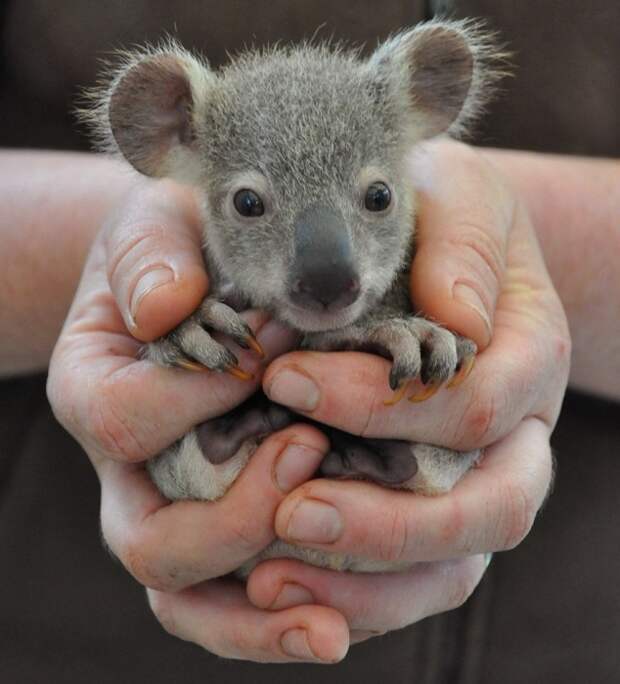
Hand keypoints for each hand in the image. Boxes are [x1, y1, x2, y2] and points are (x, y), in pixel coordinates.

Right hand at [47, 179, 349, 662]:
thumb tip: (166, 306)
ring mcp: (172, 508)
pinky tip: (339, 618)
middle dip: (235, 518)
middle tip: (311, 453)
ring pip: (190, 597)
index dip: (194, 396)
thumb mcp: (156, 229)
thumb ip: (151, 259)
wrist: (196, 281)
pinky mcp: (222, 527)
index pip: (124, 419)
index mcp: (96, 391)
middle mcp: (126, 470)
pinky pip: (235, 599)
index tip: (267, 359)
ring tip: (331, 628)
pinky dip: (279, 619)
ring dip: (258, 621)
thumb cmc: (177, 249)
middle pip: (154, 541)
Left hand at [247, 139, 569, 641]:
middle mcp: (517, 434)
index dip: (381, 405)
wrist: (447, 247)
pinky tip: (278, 577)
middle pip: (489, 511)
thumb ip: (465, 247)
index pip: (474, 406)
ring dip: (366, 582)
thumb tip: (457, 321)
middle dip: (389, 524)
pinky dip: (352, 590)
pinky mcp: (436, 506)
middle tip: (291, 513)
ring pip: (452, 568)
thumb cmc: (446, 216)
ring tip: (269, 578)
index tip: (287, 377)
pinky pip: (411, 577)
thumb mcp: (461, 199)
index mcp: (529, 359)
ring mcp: (479, 478)